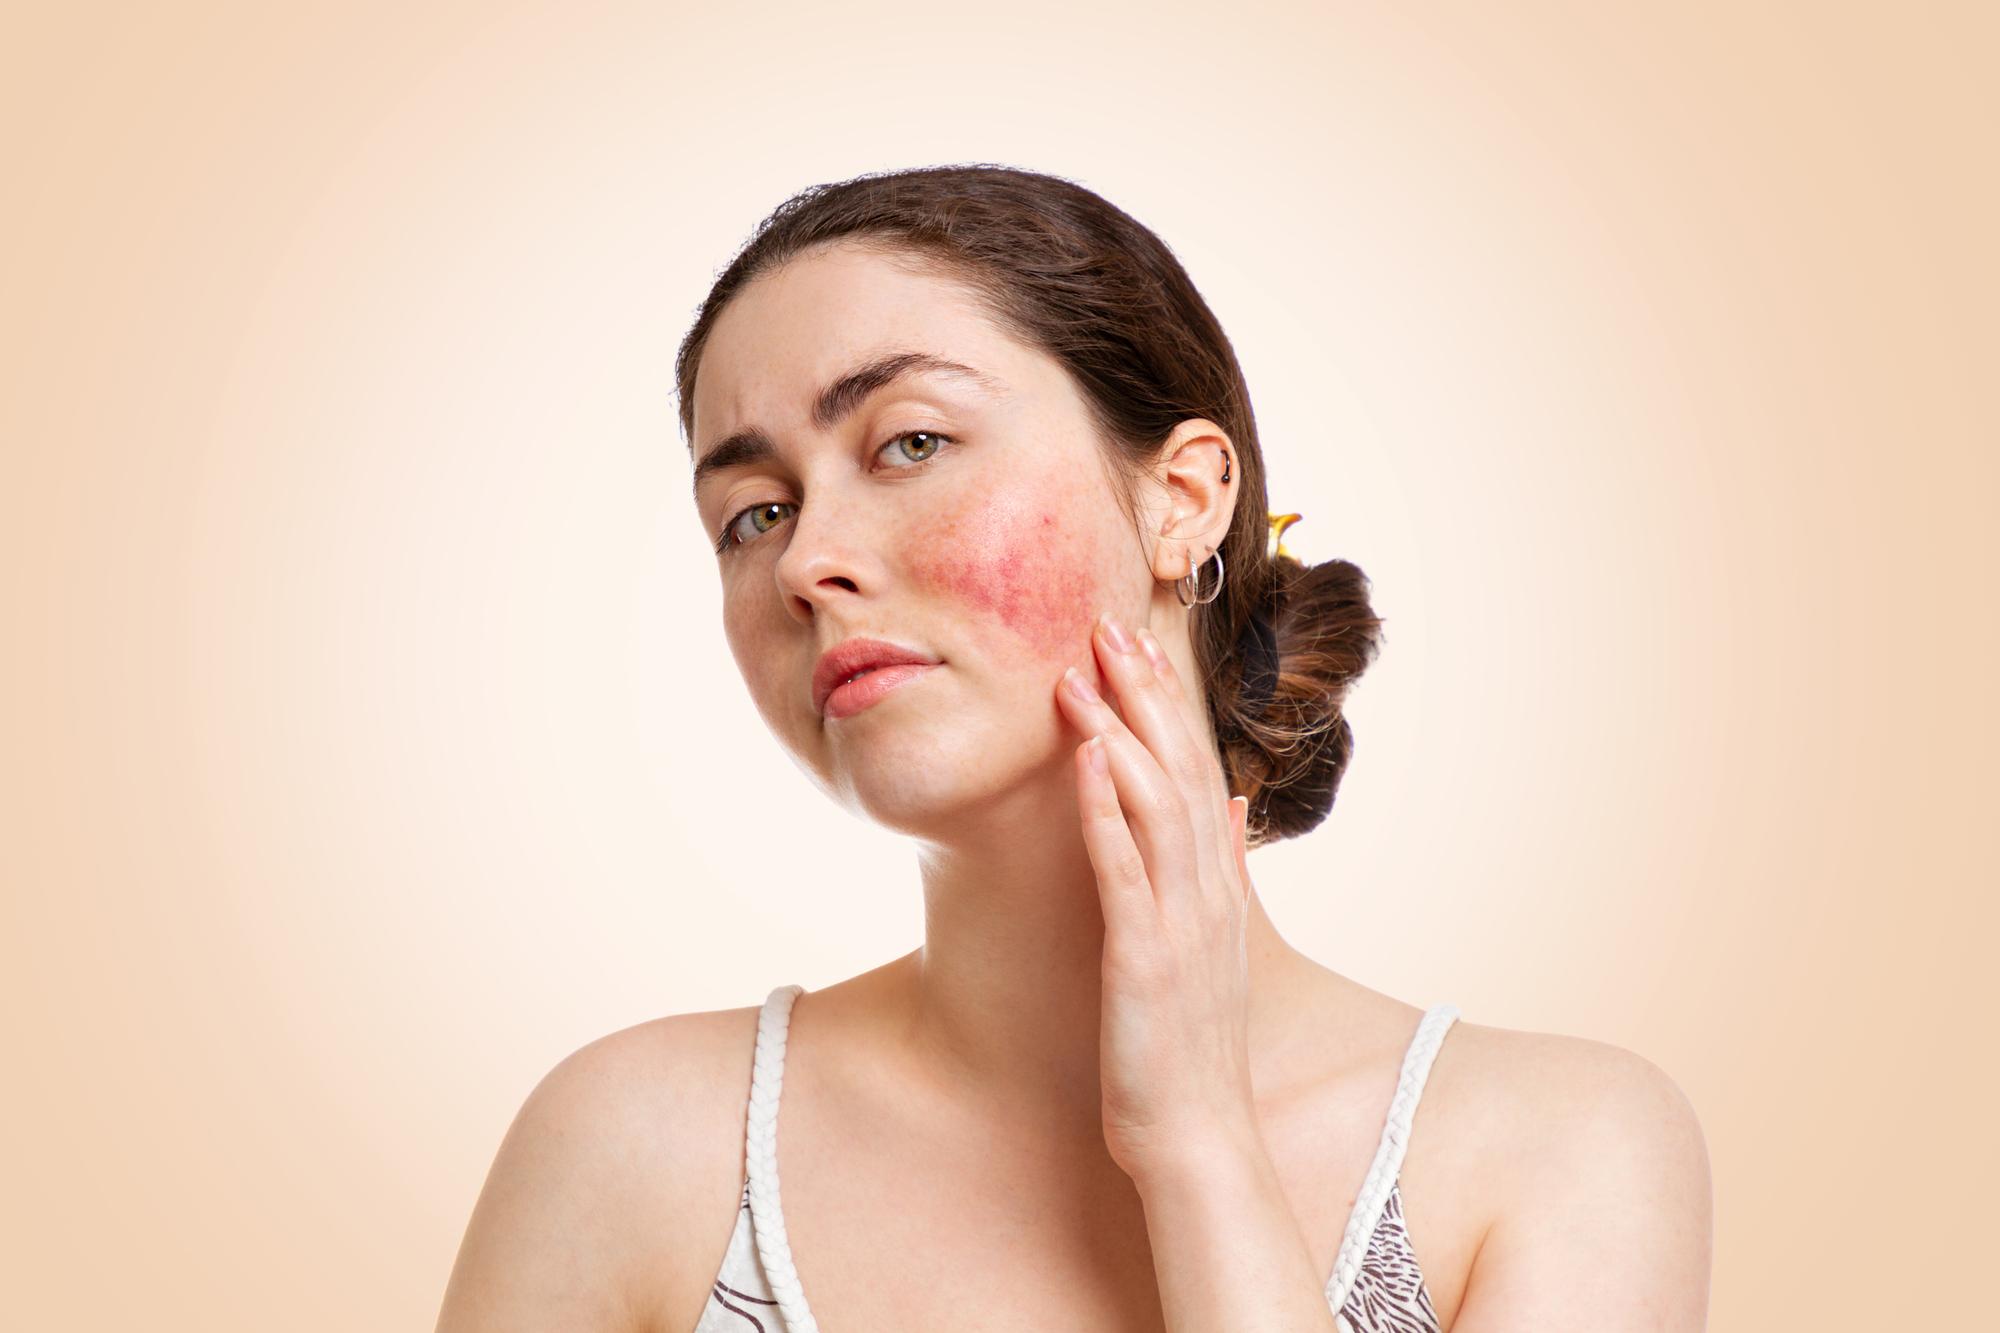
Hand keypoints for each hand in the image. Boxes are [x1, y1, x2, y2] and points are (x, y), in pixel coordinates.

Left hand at [1055, 609, 1260, 1183]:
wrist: (1198, 1134)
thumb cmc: (1190, 1044)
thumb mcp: (1210, 945)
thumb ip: (1221, 868)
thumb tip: (1228, 805)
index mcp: (1216, 884)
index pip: (1195, 770)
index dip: (1168, 704)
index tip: (1139, 643)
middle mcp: (1207, 890)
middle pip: (1179, 769)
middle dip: (1145, 694)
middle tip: (1110, 625)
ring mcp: (1181, 921)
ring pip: (1155, 804)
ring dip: (1119, 733)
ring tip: (1082, 674)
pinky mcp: (1144, 956)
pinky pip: (1124, 868)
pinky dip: (1105, 809)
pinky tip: (1084, 760)